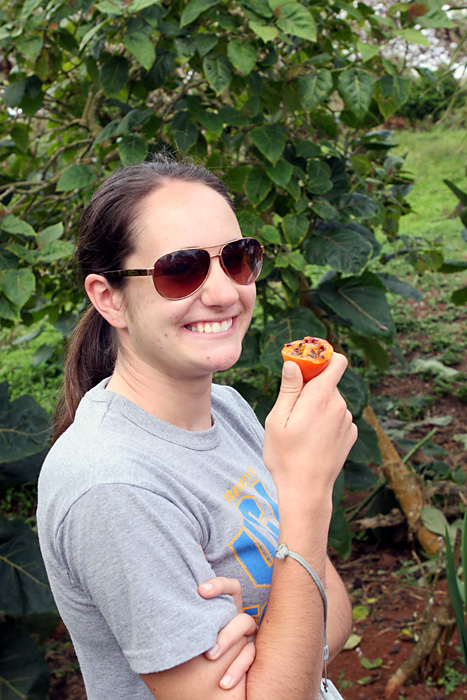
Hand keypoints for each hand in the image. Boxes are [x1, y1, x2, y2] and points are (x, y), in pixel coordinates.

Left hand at [198, 576, 255, 689]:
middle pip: (241, 615)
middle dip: (225, 632)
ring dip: (229, 643)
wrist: (203, 678)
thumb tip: (163, 607)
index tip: (201, 591)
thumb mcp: (193, 632)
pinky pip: (250, 657)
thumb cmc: (194, 649)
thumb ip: (190, 618)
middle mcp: (240, 620)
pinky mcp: (252, 653)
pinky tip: (224, 682)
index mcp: (226, 608)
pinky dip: (237, 669)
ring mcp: (249, 636)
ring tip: (211, 658)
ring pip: (247, 631)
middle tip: (207, 649)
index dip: (219, 585)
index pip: (230, 588)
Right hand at [263, 354, 356, 500]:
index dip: (322, 358)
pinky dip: (326, 421)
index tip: (305, 366)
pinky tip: (313, 439)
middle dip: (311, 388)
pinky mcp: (351, 434)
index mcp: (321, 397)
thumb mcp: (277, 420)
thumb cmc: (286, 456)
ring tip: (301, 429)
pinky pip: (337, 417)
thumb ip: (289, 389)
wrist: (306, 491)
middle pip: (328, 382)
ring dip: (318, 406)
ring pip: (331, 401)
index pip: (336, 361)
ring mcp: (347, 421)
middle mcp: (340, 406)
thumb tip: (293, 364)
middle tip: (292, 409)